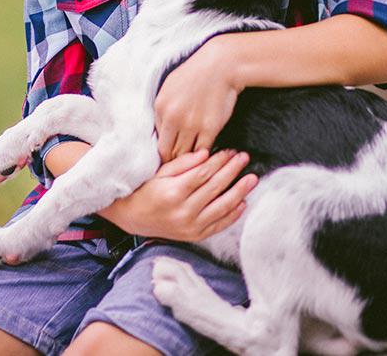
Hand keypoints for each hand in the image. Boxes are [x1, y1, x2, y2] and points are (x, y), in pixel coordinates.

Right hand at [100, 148, 256, 241]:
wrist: (134, 218)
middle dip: (232, 170)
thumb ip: (183, 163)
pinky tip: (243, 202)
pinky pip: (218, 225)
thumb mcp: (161, 172)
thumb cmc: (147, 190)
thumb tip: (206, 153)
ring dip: (239, 191)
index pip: (204, 173)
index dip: (220, 161)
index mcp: (174, 192)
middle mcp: (184, 211)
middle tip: (244, 157)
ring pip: (221, 207)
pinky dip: (232, 215)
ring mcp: (190, 226)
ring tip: (252, 179)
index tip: (230, 151)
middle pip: (215, 187)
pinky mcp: (194, 236)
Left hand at [154, 35, 240, 161]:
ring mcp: (191, 124)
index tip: (171, 154)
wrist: (221, 65)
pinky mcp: (210, 128)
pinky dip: (203, 155)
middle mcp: (173, 118)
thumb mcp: (170, 86)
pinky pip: (202, 151)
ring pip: (185, 155)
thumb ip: (163, 110)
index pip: (157, 141)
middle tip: (181, 164)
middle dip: (173, 159)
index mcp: (160, 107)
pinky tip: (206, 155)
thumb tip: (161, 130)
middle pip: (168, 152)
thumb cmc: (196, 73)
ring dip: (189, 159)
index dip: (165, 150)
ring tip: (193, 162)